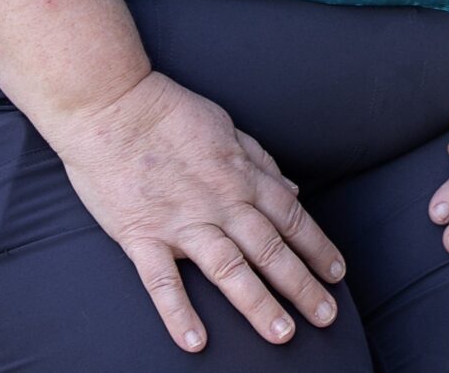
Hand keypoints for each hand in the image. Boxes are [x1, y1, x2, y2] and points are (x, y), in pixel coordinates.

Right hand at [42, 69, 346, 354]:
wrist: (111, 105)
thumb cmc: (169, 113)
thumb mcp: (228, 128)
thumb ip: (261, 162)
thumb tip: (293, 189)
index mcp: (243, 176)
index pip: (292, 219)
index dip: (318, 248)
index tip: (337, 274)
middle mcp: (221, 203)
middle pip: (271, 250)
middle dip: (303, 285)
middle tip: (327, 316)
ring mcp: (182, 222)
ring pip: (230, 270)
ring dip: (259, 304)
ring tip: (284, 334)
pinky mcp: (142, 235)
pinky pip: (163, 281)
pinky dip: (179, 313)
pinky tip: (195, 342)